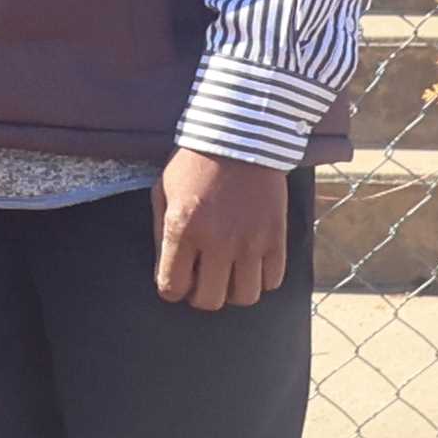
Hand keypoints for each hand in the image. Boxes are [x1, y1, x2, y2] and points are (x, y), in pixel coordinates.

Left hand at [156, 147, 293, 309]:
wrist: (241, 136)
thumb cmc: (195, 163)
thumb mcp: (162, 192)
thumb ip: (161, 234)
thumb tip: (166, 272)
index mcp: (183, 229)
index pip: (172, 287)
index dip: (173, 289)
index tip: (177, 281)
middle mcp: (217, 241)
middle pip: (209, 300)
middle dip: (201, 295)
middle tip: (202, 279)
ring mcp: (250, 242)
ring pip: (245, 297)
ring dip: (234, 290)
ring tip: (229, 273)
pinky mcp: (276, 237)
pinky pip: (273, 281)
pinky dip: (262, 279)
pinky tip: (252, 263)